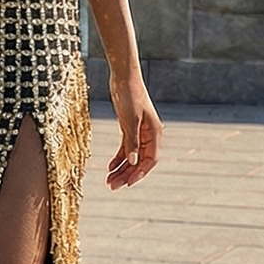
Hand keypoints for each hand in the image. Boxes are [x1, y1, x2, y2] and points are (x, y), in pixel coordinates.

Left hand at [106, 71, 161, 188]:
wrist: (123, 77)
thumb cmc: (129, 95)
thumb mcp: (129, 120)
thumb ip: (131, 141)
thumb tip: (132, 162)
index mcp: (154, 133)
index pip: (150, 160)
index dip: (140, 173)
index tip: (127, 184)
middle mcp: (149, 135)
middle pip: (140, 161)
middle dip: (127, 175)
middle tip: (112, 186)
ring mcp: (139, 132)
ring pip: (132, 156)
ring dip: (121, 169)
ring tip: (109, 181)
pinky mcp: (129, 128)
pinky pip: (126, 148)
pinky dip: (118, 158)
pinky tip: (109, 167)